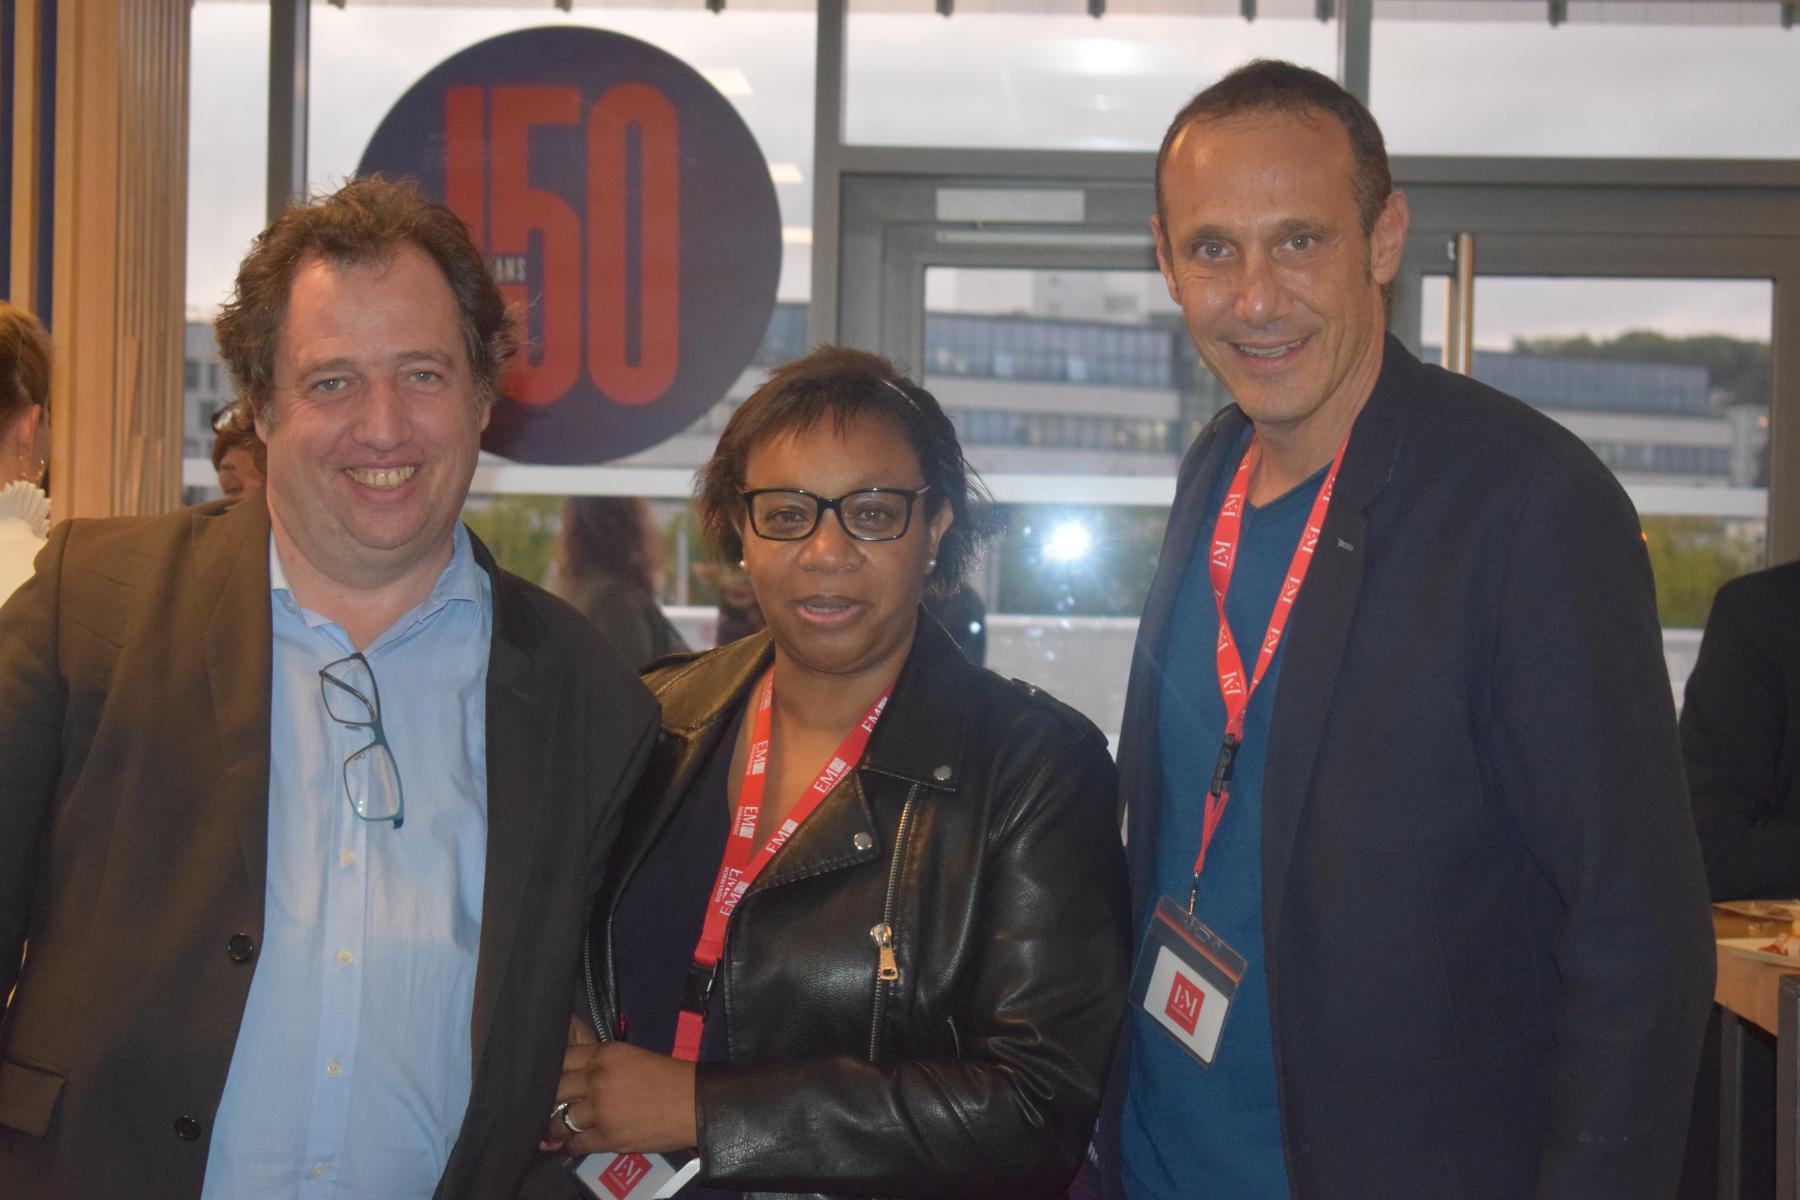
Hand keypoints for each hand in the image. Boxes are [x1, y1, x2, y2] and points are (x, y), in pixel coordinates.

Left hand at [541, 1032, 697, 1156]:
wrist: (693, 1102)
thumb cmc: (667, 1077)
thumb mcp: (630, 1056)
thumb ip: (600, 1063)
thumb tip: (573, 1077)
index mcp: (604, 1054)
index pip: (560, 1059)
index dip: (549, 1072)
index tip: (545, 1080)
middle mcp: (597, 1078)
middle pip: (554, 1089)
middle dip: (548, 1099)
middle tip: (546, 1106)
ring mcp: (600, 1109)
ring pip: (559, 1119)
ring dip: (554, 1127)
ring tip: (553, 1130)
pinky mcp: (608, 1136)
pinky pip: (576, 1142)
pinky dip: (569, 1145)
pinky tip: (567, 1144)